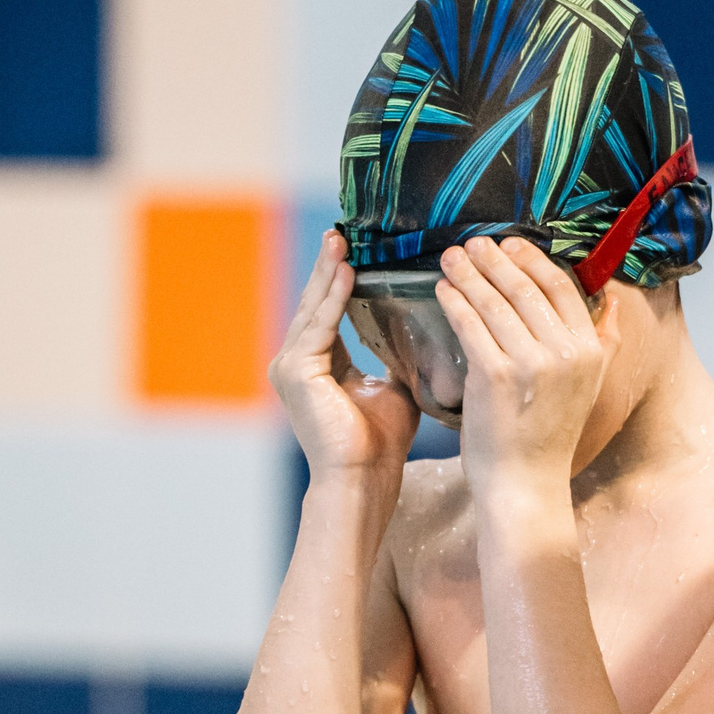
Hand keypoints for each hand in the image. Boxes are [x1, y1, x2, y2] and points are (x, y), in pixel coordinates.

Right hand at [269, 230, 418, 482]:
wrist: (364, 481)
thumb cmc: (380, 445)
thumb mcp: (394, 387)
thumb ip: (397, 357)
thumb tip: (423, 329)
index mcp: (317, 365)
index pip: (328, 312)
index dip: (339, 280)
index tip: (353, 250)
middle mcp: (296, 363)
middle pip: (315, 303)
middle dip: (328, 266)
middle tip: (340, 232)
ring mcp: (290, 368)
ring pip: (313, 309)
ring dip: (328, 273)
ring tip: (341, 242)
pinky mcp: (294, 373)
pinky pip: (318, 325)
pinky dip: (333, 298)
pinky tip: (347, 272)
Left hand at [437, 237, 606, 500]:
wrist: (526, 486)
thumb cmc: (548, 438)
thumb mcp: (588, 387)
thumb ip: (603, 342)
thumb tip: (613, 300)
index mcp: (590, 351)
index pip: (561, 287)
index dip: (532, 260)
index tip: (509, 246)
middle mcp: (565, 353)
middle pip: (525, 288)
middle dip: (494, 260)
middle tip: (472, 243)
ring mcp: (530, 364)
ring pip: (494, 302)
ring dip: (469, 274)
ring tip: (451, 258)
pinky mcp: (495, 376)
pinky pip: (471, 325)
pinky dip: (455, 302)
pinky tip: (443, 290)